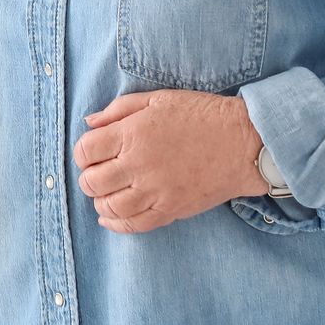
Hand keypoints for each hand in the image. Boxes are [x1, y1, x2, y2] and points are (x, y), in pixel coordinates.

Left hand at [72, 89, 270, 233]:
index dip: (82, 153)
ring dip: (100, 201)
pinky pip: (135, 225)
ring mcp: (155, 191)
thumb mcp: (156, 99)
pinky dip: (116, 224)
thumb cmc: (200, 115)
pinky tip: (110, 217)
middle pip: (93, 182)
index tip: (91, 152)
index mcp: (132, 134)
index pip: (85, 151)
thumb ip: (118, 110)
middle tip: (97, 172)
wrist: (242, 142)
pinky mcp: (171, 210)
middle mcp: (139, 165)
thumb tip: (89, 123)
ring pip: (111, 206)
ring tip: (104, 194)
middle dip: (88, 177)